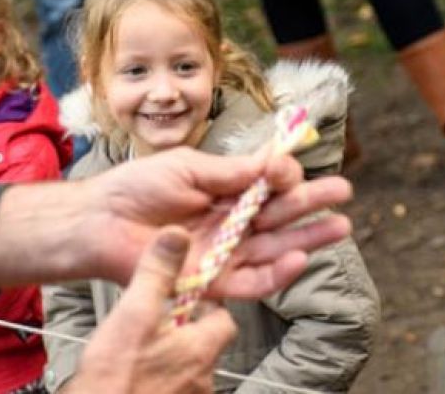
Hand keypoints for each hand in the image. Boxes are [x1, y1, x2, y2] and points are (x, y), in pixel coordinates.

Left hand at [0, 148, 352, 299]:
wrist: (100, 221)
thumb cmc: (137, 188)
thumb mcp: (189, 167)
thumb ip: (233, 171)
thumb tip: (276, 162)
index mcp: (224, 190)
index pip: (268, 184)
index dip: (285, 176)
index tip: (291, 168)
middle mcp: (229, 221)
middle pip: (280, 215)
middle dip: (312, 204)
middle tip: (343, 192)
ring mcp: (223, 252)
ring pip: (275, 248)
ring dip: (307, 239)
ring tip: (339, 226)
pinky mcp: (212, 281)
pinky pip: (252, 282)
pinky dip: (277, 274)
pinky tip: (298, 258)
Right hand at [64, 228, 235, 393]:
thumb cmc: (114, 379)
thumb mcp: (133, 314)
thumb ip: (157, 274)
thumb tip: (176, 236)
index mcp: (201, 349)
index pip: (224, 318)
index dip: (207, 305)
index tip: (187, 297)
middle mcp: (203, 379)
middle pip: (206, 345)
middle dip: (186, 333)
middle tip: (159, 324)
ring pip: (189, 370)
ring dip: (172, 359)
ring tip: (142, 350)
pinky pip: (173, 390)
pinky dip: (160, 381)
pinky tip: (136, 375)